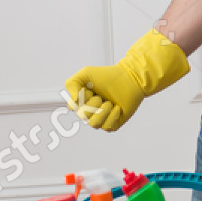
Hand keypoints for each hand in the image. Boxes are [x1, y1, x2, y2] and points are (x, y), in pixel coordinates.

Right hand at [65, 28, 189, 132]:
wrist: (130, 78)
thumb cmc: (107, 75)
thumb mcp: (85, 73)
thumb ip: (72, 84)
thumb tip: (73, 102)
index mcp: (81, 101)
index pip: (73, 107)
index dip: (81, 98)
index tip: (89, 89)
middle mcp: (90, 111)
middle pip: (83, 115)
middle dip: (93, 103)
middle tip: (101, 96)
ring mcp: (101, 118)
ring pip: (94, 124)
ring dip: (102, 111)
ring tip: (110, 102)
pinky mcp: (113, 123)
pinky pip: (107, 126)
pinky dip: (112, 115)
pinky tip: (117, 107)